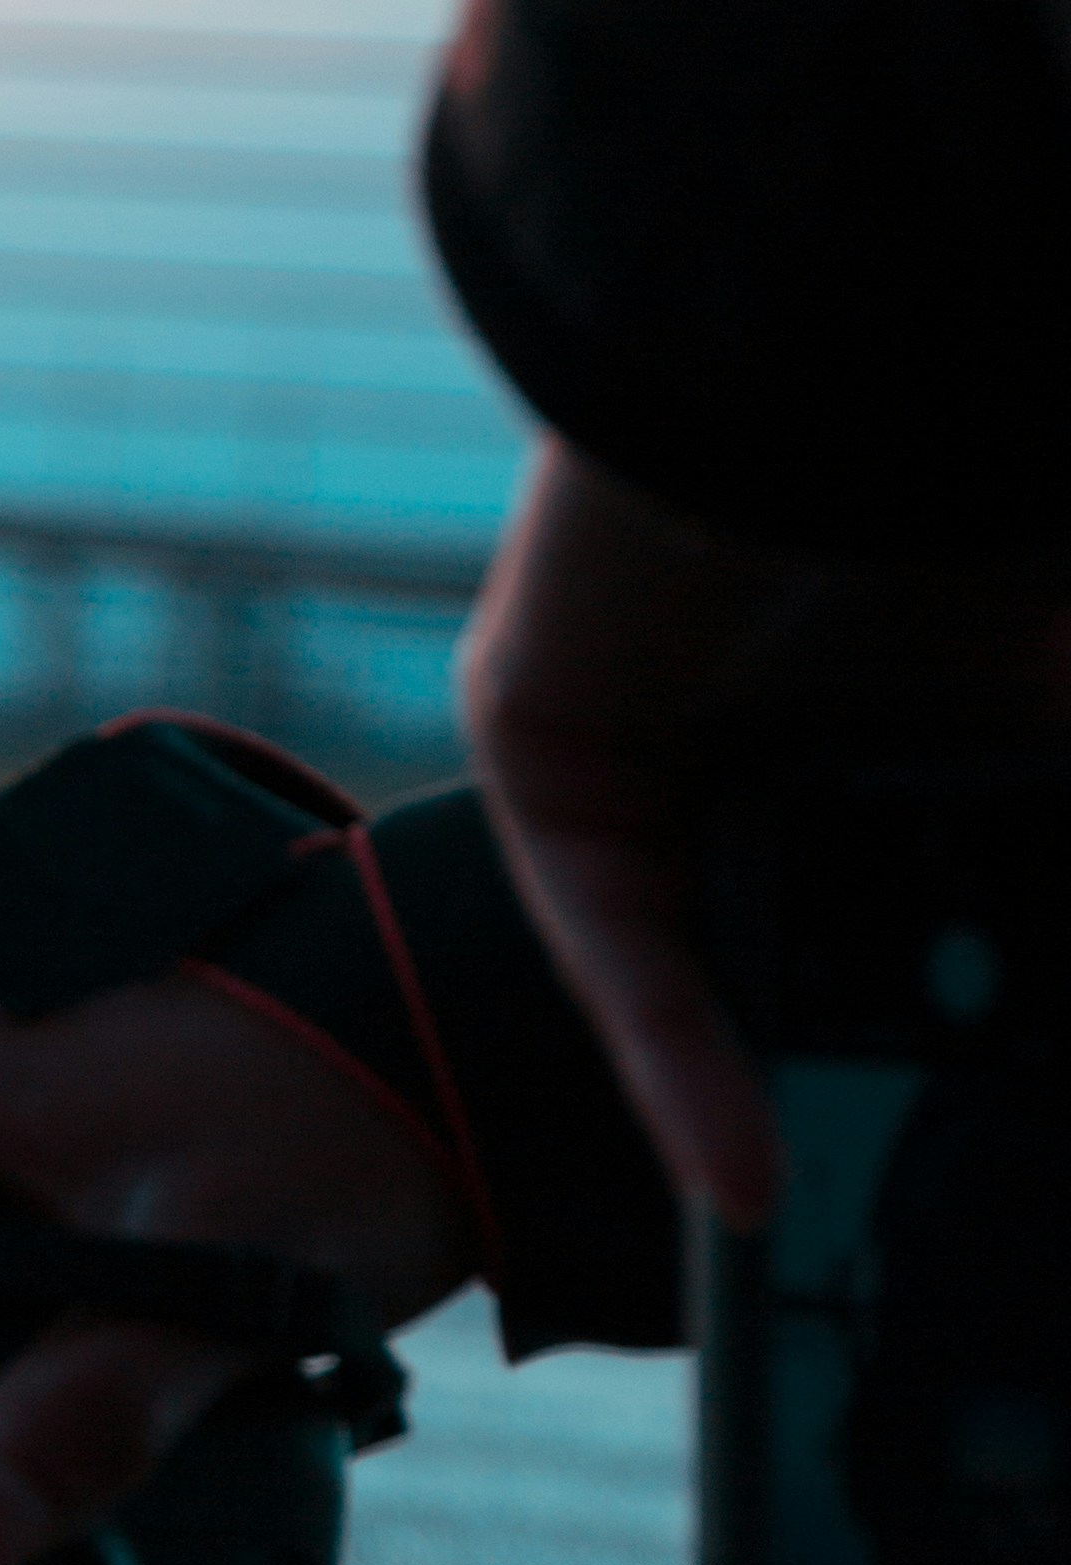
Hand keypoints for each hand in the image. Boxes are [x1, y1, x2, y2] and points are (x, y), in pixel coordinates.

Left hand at [457, 433, 1070, 1226]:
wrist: (846, 311)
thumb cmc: (988, 434)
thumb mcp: (1067, 664)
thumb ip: (1065, 790)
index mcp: (916, 679)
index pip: (927, 891)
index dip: (971, 1017)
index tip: (1010, 1134)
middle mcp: (772, 710)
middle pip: (805, 949)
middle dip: (866, 1093)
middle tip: (922, 1231)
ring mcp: (650, 732)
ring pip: (700, 968)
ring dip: (762, 1111)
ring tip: (829, 1254)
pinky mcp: (546, 745)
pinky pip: (609, 945)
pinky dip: (679, 1068)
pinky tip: (743, 1187)